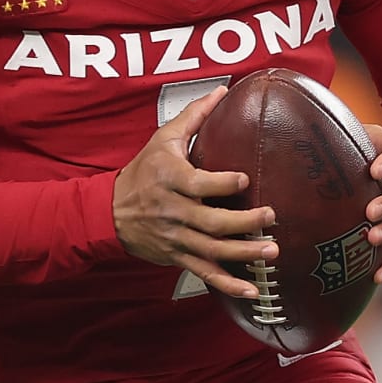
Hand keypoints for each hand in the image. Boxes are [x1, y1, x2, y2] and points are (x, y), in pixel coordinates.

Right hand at [113, 86, 277, 300]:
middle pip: (211, 221)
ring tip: (271, 251)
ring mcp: (176, 237)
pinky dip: (229, 285)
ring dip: (244, 254)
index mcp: (170, 179)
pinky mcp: (178, 256)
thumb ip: (194, 116)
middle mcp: (173, 211)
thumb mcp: (162, 139)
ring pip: (212, 249)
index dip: (222, 183)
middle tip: (270, 217)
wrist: (110, 211)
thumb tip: (222, 91)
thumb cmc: (142, 171)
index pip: (198, 184)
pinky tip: (252, 291)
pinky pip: (205, 273)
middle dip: (243, 222)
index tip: (245, 179)